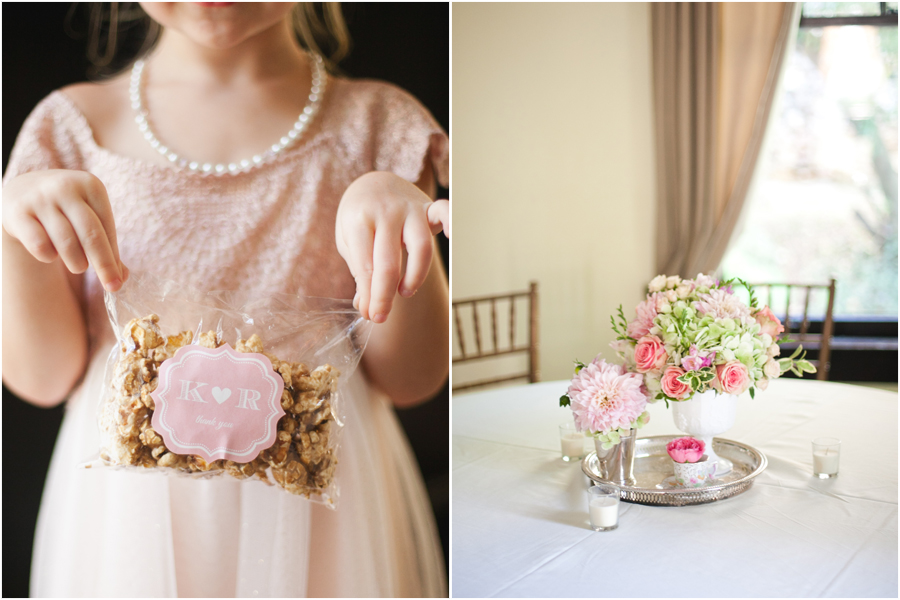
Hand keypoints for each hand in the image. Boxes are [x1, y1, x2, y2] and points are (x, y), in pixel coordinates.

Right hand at [2, 170, 127, 290]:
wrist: (21, 193)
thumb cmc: (66, 211)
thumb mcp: (89, 217)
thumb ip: (107, 244)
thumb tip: (122, 277)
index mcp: (91, 185)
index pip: (107, 227)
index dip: (113, 257)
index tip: (118, 281)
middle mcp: (66, 187)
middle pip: (91, 234)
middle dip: (104, 265)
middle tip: (112, 288)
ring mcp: (40, 198)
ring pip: (66, 242)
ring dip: (77, 262)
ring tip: (78, 265)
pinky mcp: (18, 212)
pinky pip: (40, 244)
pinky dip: (48, 256)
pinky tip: (50, 254)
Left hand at [335, 171, 447, 322]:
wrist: (374, 184)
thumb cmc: (360, 219)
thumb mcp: (349, 241)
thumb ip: (359, 271)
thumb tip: (366, 306)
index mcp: (359, 219)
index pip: (365, 266)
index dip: (369, 296)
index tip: (370, 314)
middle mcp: (385, 212)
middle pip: (388, 262)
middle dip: (384, 296)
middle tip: (380, 317)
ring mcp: (409, 208)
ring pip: (420, 247)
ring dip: (414, 276)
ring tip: (405, 292)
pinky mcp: (428, 207)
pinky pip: (444, 212)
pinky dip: (452, 224)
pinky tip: (453, 239)